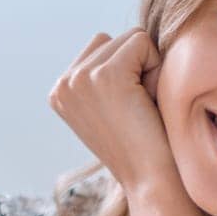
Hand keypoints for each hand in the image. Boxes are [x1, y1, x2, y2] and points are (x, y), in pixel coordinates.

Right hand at [48, 29, 178, 194]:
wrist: (151, 180)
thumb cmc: (143, 146)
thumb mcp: (111, 105)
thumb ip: (106, 73)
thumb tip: (126, 35)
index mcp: (60, 91)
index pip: (100, 48)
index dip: (127, 72)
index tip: (126, 111)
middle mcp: (63, 84)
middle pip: (113, 39)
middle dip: (136, 66)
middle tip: (138, 109)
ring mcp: (80, 79)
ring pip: (129, 38)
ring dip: (147, 66)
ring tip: (143, 105)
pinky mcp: (105, 76)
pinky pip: (143, 42)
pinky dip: (156, 67)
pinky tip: (149, 101)